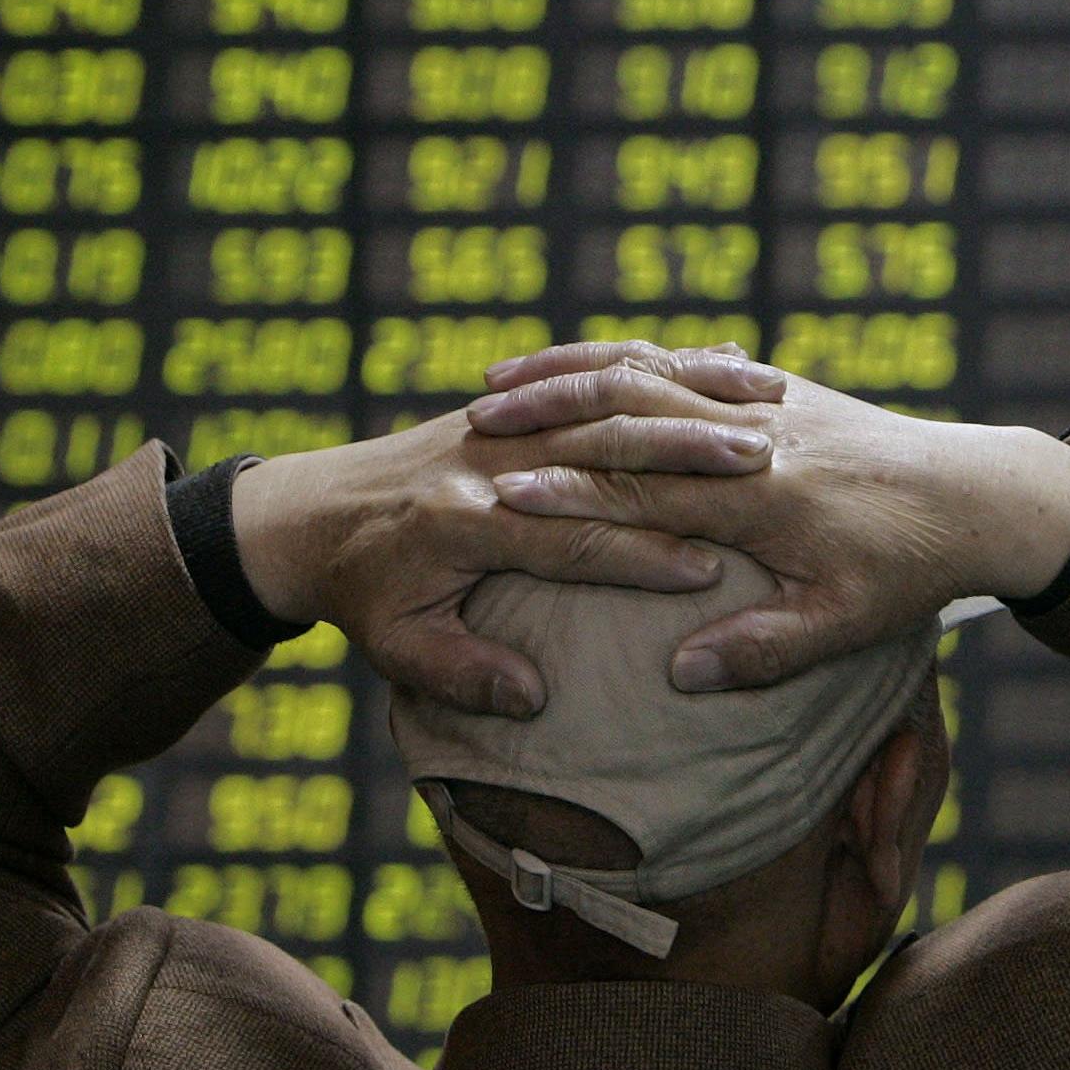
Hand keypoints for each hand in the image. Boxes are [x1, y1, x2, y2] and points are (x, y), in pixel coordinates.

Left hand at [231, 344, 787, 717]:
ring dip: (687, 404)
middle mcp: (485, 457)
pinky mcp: (512, 406)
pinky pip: (596, 376)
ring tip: (762, 411)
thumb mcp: (393, 647)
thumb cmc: (358, 592)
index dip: (638, 554)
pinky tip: (729, 371)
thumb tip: (530, 698)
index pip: (569, 536)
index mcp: (464, 520)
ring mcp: (499, 422)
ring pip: (608, 400)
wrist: (306, 513)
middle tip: (761, 470)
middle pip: (603, 451)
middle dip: (685, 459)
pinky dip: (663, 374)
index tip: (706, 570)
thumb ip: (459, 672)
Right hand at [466, 342, 1069, 690]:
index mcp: (763, 497)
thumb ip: (763, 650)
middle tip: (471, 423)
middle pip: (630, 412)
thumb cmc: (911, 570)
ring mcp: (762, 401)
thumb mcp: (846, 625)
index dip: (572, 492)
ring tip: (495, 382)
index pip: (647, 489)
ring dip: (569, 374)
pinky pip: (680, 358)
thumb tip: (681, 673)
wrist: (980, 492)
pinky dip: (619, 356)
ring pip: (646, 370)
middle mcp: (753, 435)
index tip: (504, 495)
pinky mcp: (773, 387)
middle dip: (547, 415)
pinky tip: (577, 363)